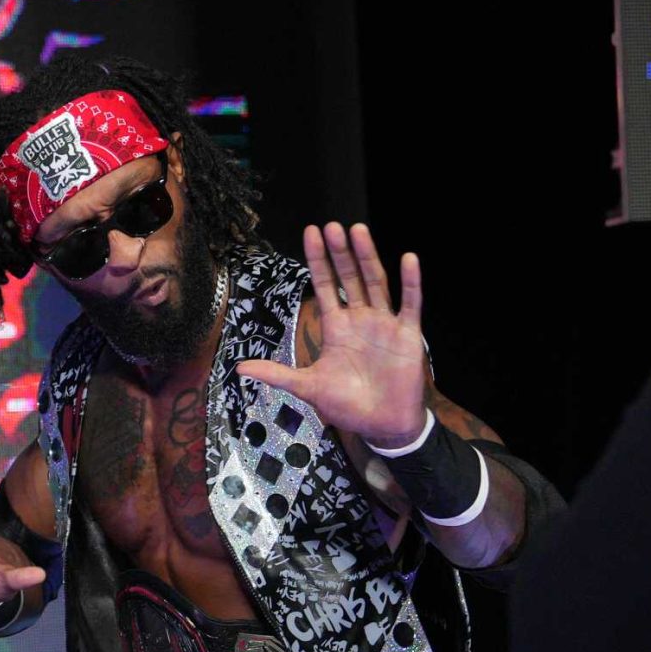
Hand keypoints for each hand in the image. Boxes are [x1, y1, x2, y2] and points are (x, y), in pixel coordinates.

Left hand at [235, 222, 427, 447]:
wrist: (381, 426)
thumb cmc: (348, 406)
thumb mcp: (308, 387)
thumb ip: (278, 374)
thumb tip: (240, 368)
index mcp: (336, 328)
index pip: (324, 286)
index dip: (318, 261)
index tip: (311, 233)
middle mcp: (360, 320)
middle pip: (349, 278)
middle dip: (340, 253)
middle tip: (332, 226)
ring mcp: (384, 324)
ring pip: (376, 283)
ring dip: (368, 257)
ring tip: (359, 231)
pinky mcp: (407, 335)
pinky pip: (410, 304)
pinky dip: (411, 283)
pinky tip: (408, 259)